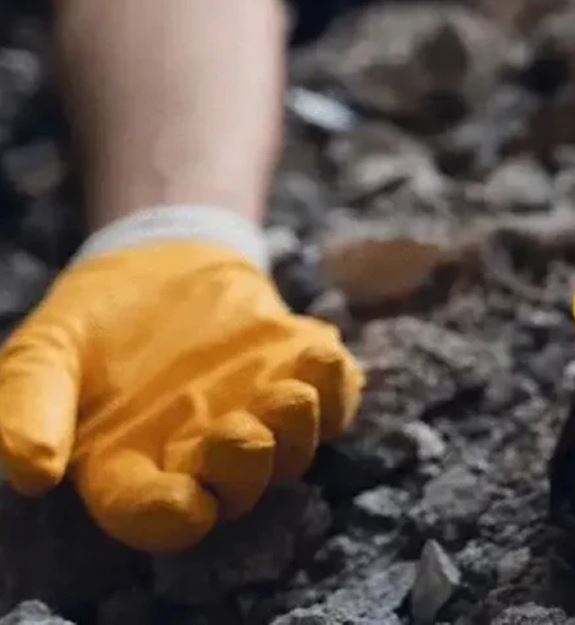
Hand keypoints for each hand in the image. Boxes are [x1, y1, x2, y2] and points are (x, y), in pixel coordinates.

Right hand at [0, 240, 363, 551]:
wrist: (154, 265)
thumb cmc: (90, 324)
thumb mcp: (41, 356)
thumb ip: (27, 408)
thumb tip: (31, 471)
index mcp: (129, 466)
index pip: (150, 510)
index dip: (169, 516)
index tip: (185, 503)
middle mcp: (200, 456)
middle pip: (233, 489)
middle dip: (243, 470)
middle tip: (240, 433)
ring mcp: (255, 417)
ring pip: (292, 450)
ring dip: (297, 430)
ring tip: (288, 394)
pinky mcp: (295, 378)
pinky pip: (334, 399)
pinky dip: (336, 384)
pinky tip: (320, 355)